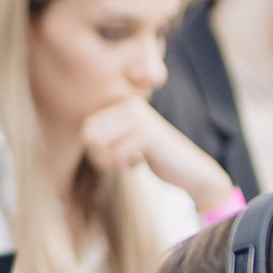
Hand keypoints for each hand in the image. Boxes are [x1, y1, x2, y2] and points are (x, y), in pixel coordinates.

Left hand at [80, 96, 233, 213]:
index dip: (93, 146)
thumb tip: (82, 134)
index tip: (115, 152)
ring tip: (127, 161)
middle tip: (118, 161)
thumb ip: (105, 133)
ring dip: (109, 161)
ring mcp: (140, 119)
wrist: (190, 169)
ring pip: (98, 144)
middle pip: (89, 135)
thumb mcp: (128, 139)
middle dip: (99, 154)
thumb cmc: (155, 155)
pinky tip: (138, 163)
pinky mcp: (147, 136)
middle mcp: (132, 106)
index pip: (87, 125)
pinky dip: (121, 165)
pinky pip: (114, 155)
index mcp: (126, 104)